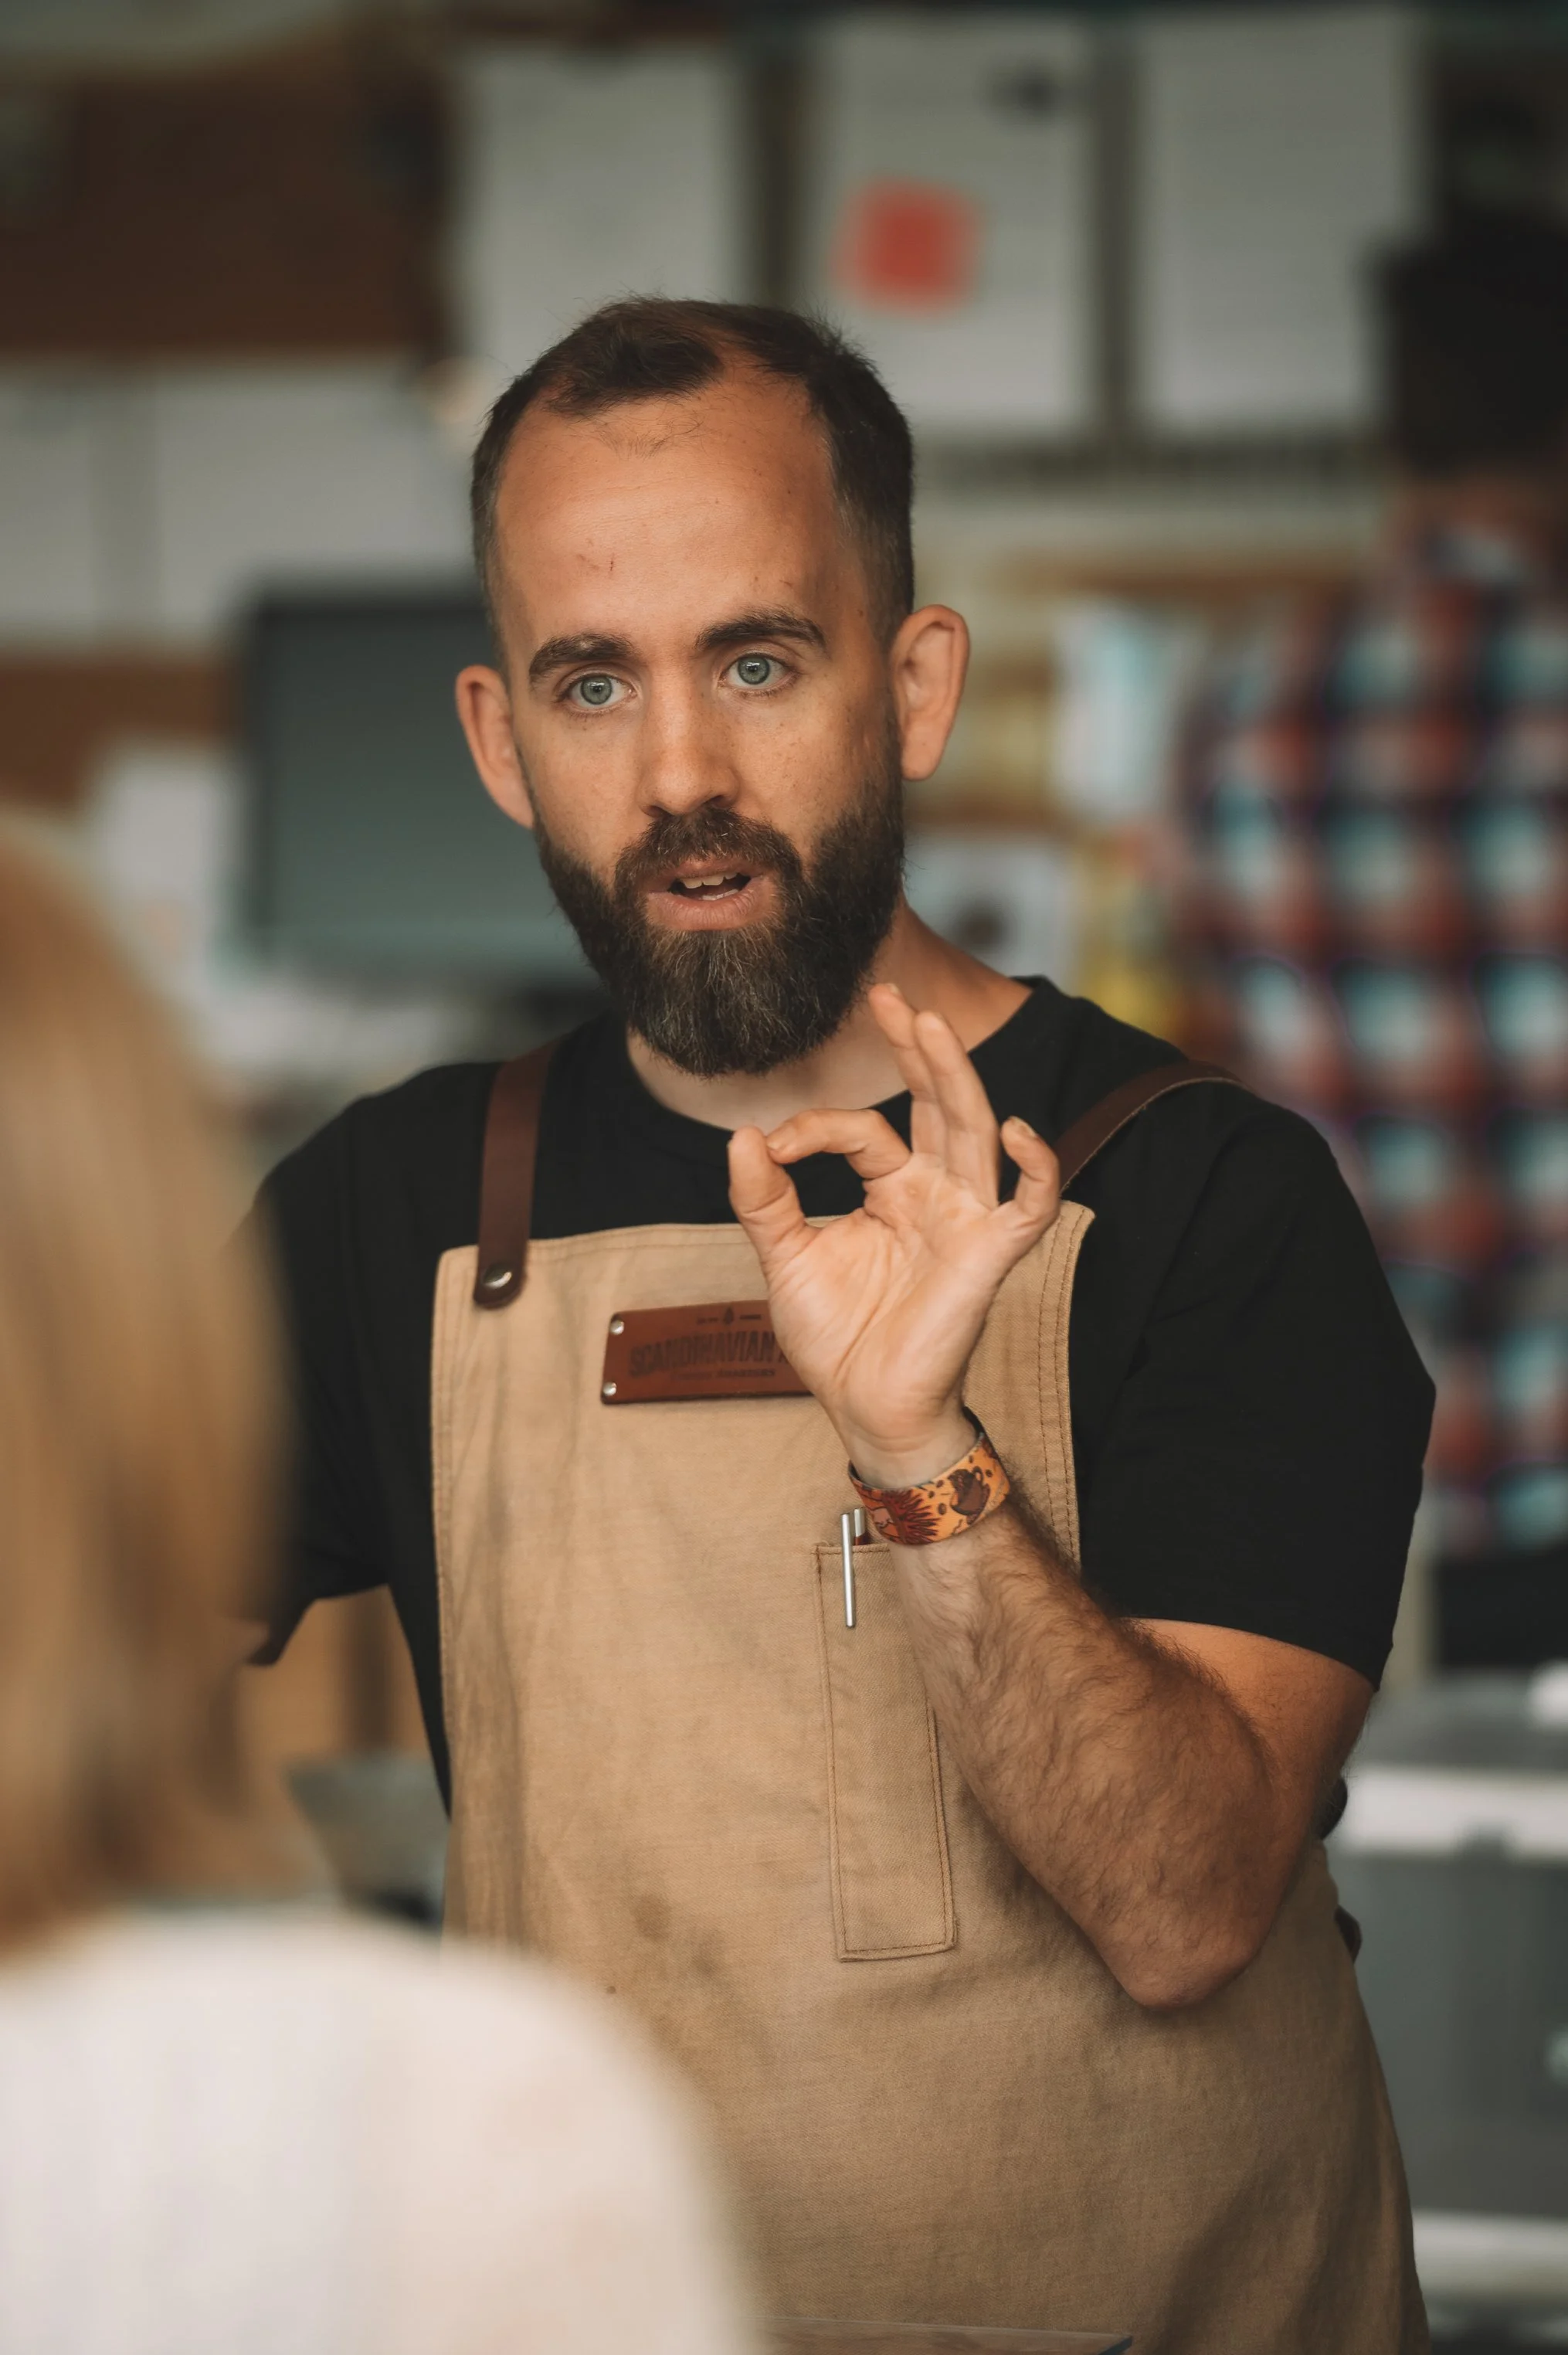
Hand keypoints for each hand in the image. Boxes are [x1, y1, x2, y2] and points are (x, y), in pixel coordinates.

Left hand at [726, 985, 1059, 1487]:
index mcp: (891, 1188)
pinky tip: (1015, 1126)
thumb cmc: (836, 1338)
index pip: (862, 1128)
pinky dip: (1033, 1165)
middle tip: (888, 992)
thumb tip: (741, 1136)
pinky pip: (1028, 1204)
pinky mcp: (989, 1255)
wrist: (865, 1408)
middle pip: (935, 1103)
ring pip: (973, 1131)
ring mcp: (966, 1219)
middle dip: (915, 1047)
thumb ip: (763, 1199)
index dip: (813, 1127)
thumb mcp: (783, 1258)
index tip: (768, 1148)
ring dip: (954, 1076)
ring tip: (929, 1023)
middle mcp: (934, 1193)